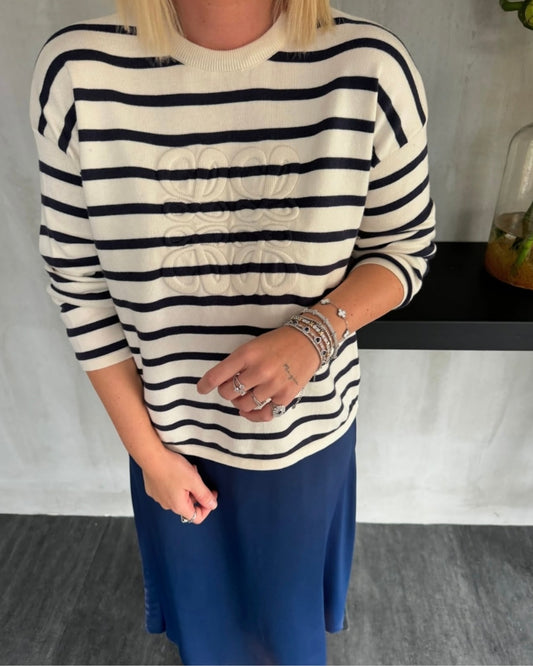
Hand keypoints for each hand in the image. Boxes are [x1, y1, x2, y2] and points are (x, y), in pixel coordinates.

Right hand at [141, 447, 217, 523]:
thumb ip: (204, 495)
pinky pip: (168, 490)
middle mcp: (167, 505)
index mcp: (178, 506)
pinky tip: (176, 471)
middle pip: (188, 505)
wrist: (151, 456)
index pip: (197, 517)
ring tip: (187, 471)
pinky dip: (176, 483)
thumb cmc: (171, 467)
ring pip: (179, 496)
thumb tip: (212, 505)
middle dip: (196, 492)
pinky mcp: (153, 489)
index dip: (207, 507)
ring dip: (186, 486)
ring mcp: (159, 497)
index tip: (211, 494)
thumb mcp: (194, 481)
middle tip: (197, 477)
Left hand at [196, 326, 319, 421]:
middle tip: (232, 388)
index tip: (201, 389)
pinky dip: (253, 415)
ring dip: (240, 403)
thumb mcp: (253, 345)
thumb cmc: (278, 342)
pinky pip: (264, 414)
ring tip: (244, 396)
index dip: (206, 385)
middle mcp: (259, 370)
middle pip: (229, 393)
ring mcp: (273, 385)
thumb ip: (238, 363)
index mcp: (247, 354)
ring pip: (244, 405)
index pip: (218, 375)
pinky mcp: (286, 396)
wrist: (309, 341)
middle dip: (226, 392)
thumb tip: (223, 384)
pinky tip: (250, 411)